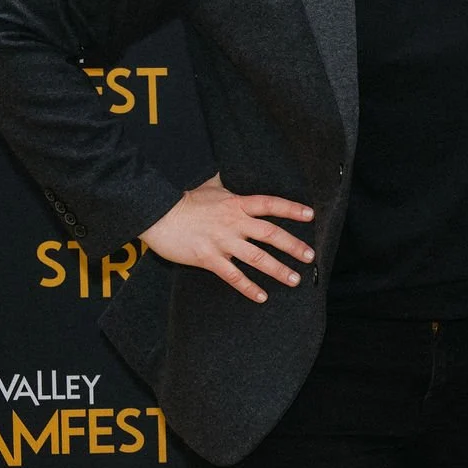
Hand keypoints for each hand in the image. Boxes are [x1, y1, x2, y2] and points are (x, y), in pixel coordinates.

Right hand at [138, 174, 314, 303]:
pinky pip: (233, 275)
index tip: (310, 215)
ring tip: (294, 279)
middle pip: (271, 234)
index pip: (270, 204)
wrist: (156, 214)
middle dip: (293, 246)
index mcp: (237, 204)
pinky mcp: (208, 258)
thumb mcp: (210, 187)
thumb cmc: (184, 200)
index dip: (291, 209)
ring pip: (257, 258)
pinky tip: (261, 297)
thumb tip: (226, 171)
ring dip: (278, 270)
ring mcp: (222, 242)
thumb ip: (224, 184)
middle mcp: (234, 223)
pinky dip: (248, 287)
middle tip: (311, 256)